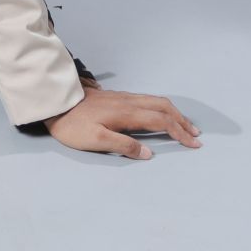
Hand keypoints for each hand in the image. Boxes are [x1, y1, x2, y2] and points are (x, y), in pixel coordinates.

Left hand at [44, 88, 201, 158]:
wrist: (54, 102)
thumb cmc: (72, 125)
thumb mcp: (95, 140)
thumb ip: (123, 146)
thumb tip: (149, 152)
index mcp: (127, 113)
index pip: (161, 121)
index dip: (180, 132)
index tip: (194, 144)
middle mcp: (128, 102)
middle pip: (163, 107)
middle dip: (182, 120)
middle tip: (196, 135)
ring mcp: (122, 97)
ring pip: (155, 101)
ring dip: (173, 113)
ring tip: (184, 125)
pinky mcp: (116, 98)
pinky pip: (146, 100)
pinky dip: (161, 108)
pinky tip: (159, 115)